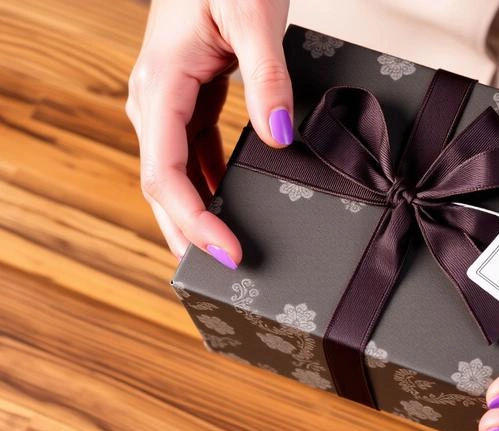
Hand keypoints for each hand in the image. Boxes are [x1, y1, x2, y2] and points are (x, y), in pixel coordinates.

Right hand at [126, 0, 291, 266]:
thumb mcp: (253, 15)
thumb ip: (267, 76)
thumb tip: (280, 136)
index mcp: (160, 84)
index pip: (165, 173)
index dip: (194, 220)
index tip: (229, 251)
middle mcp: (154, 98)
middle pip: (163, 185)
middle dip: (189, 231)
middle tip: (227, 273)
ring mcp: (167, 99)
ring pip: (175, 172)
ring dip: (198, 213)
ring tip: (228, 248)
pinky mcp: (187, 97)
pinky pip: (192, 152)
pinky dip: (209, 183)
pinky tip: (232, 202)